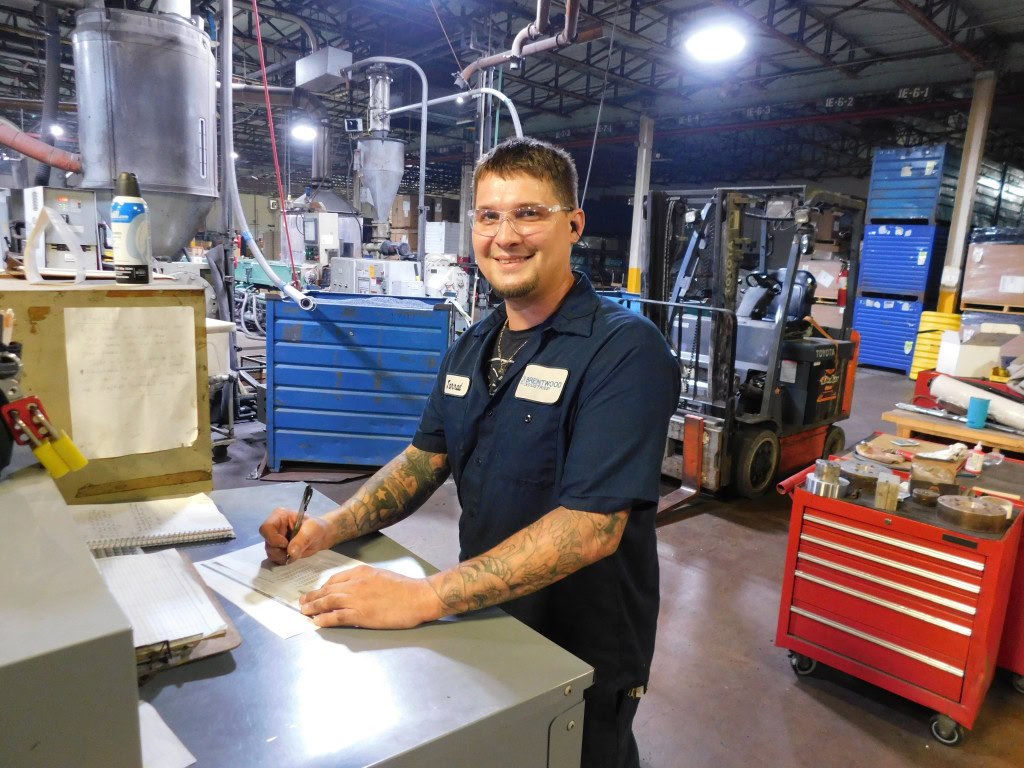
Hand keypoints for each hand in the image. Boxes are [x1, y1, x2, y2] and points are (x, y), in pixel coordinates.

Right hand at [259, 507, 332, 563]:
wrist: (320, 536)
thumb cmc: (316, 527)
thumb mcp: (313, 529)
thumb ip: (302, 539)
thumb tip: (290, 552)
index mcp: (280, 516)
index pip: (266, 528)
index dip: (273, 539)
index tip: (286, 544)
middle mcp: (274, 527)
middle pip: (267, 543)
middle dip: (281, 550)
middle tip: (295, 549)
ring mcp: (274, 539)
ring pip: (270, 552)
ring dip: (283, 556)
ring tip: (297, 551)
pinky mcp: (277, 549)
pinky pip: (275, 558)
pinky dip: (284, 560)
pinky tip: (294, 555)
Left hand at [299, 565, 448, 628]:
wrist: (418, 597)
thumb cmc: (405, 588)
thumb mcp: (382, 575)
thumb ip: (366, 580)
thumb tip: (355, 588)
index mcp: (361, 572)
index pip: (335, 579)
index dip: (323, 587)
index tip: (317, 592)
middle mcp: (356, 583)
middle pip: (328, 590)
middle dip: (313, 596)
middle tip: (303, 602)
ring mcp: (357, 599)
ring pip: (328, 602)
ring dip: (314, 607)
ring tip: (304, 612)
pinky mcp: (360, 614)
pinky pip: (336, 616)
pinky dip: (324, 618)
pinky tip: (316, 621)